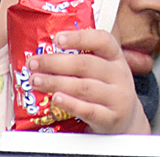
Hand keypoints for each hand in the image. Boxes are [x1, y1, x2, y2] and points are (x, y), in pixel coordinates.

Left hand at [27, 29, 150, 133]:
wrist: (126, 120)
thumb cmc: (106, 89)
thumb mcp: (103, 69)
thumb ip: (82, 58)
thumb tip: (44, 52)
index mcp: (115, 57)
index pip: (102, 41)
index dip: (79, 38)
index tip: (56, 38)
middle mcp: (119, 75)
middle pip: (85, 65)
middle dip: (54, 62)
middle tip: (33, 63)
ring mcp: (117, 97)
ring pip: (83, 87)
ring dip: (56, 82)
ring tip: (36, 80)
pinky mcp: (111, 119)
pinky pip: (88, 110)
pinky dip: (70, 103)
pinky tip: (55, 98)